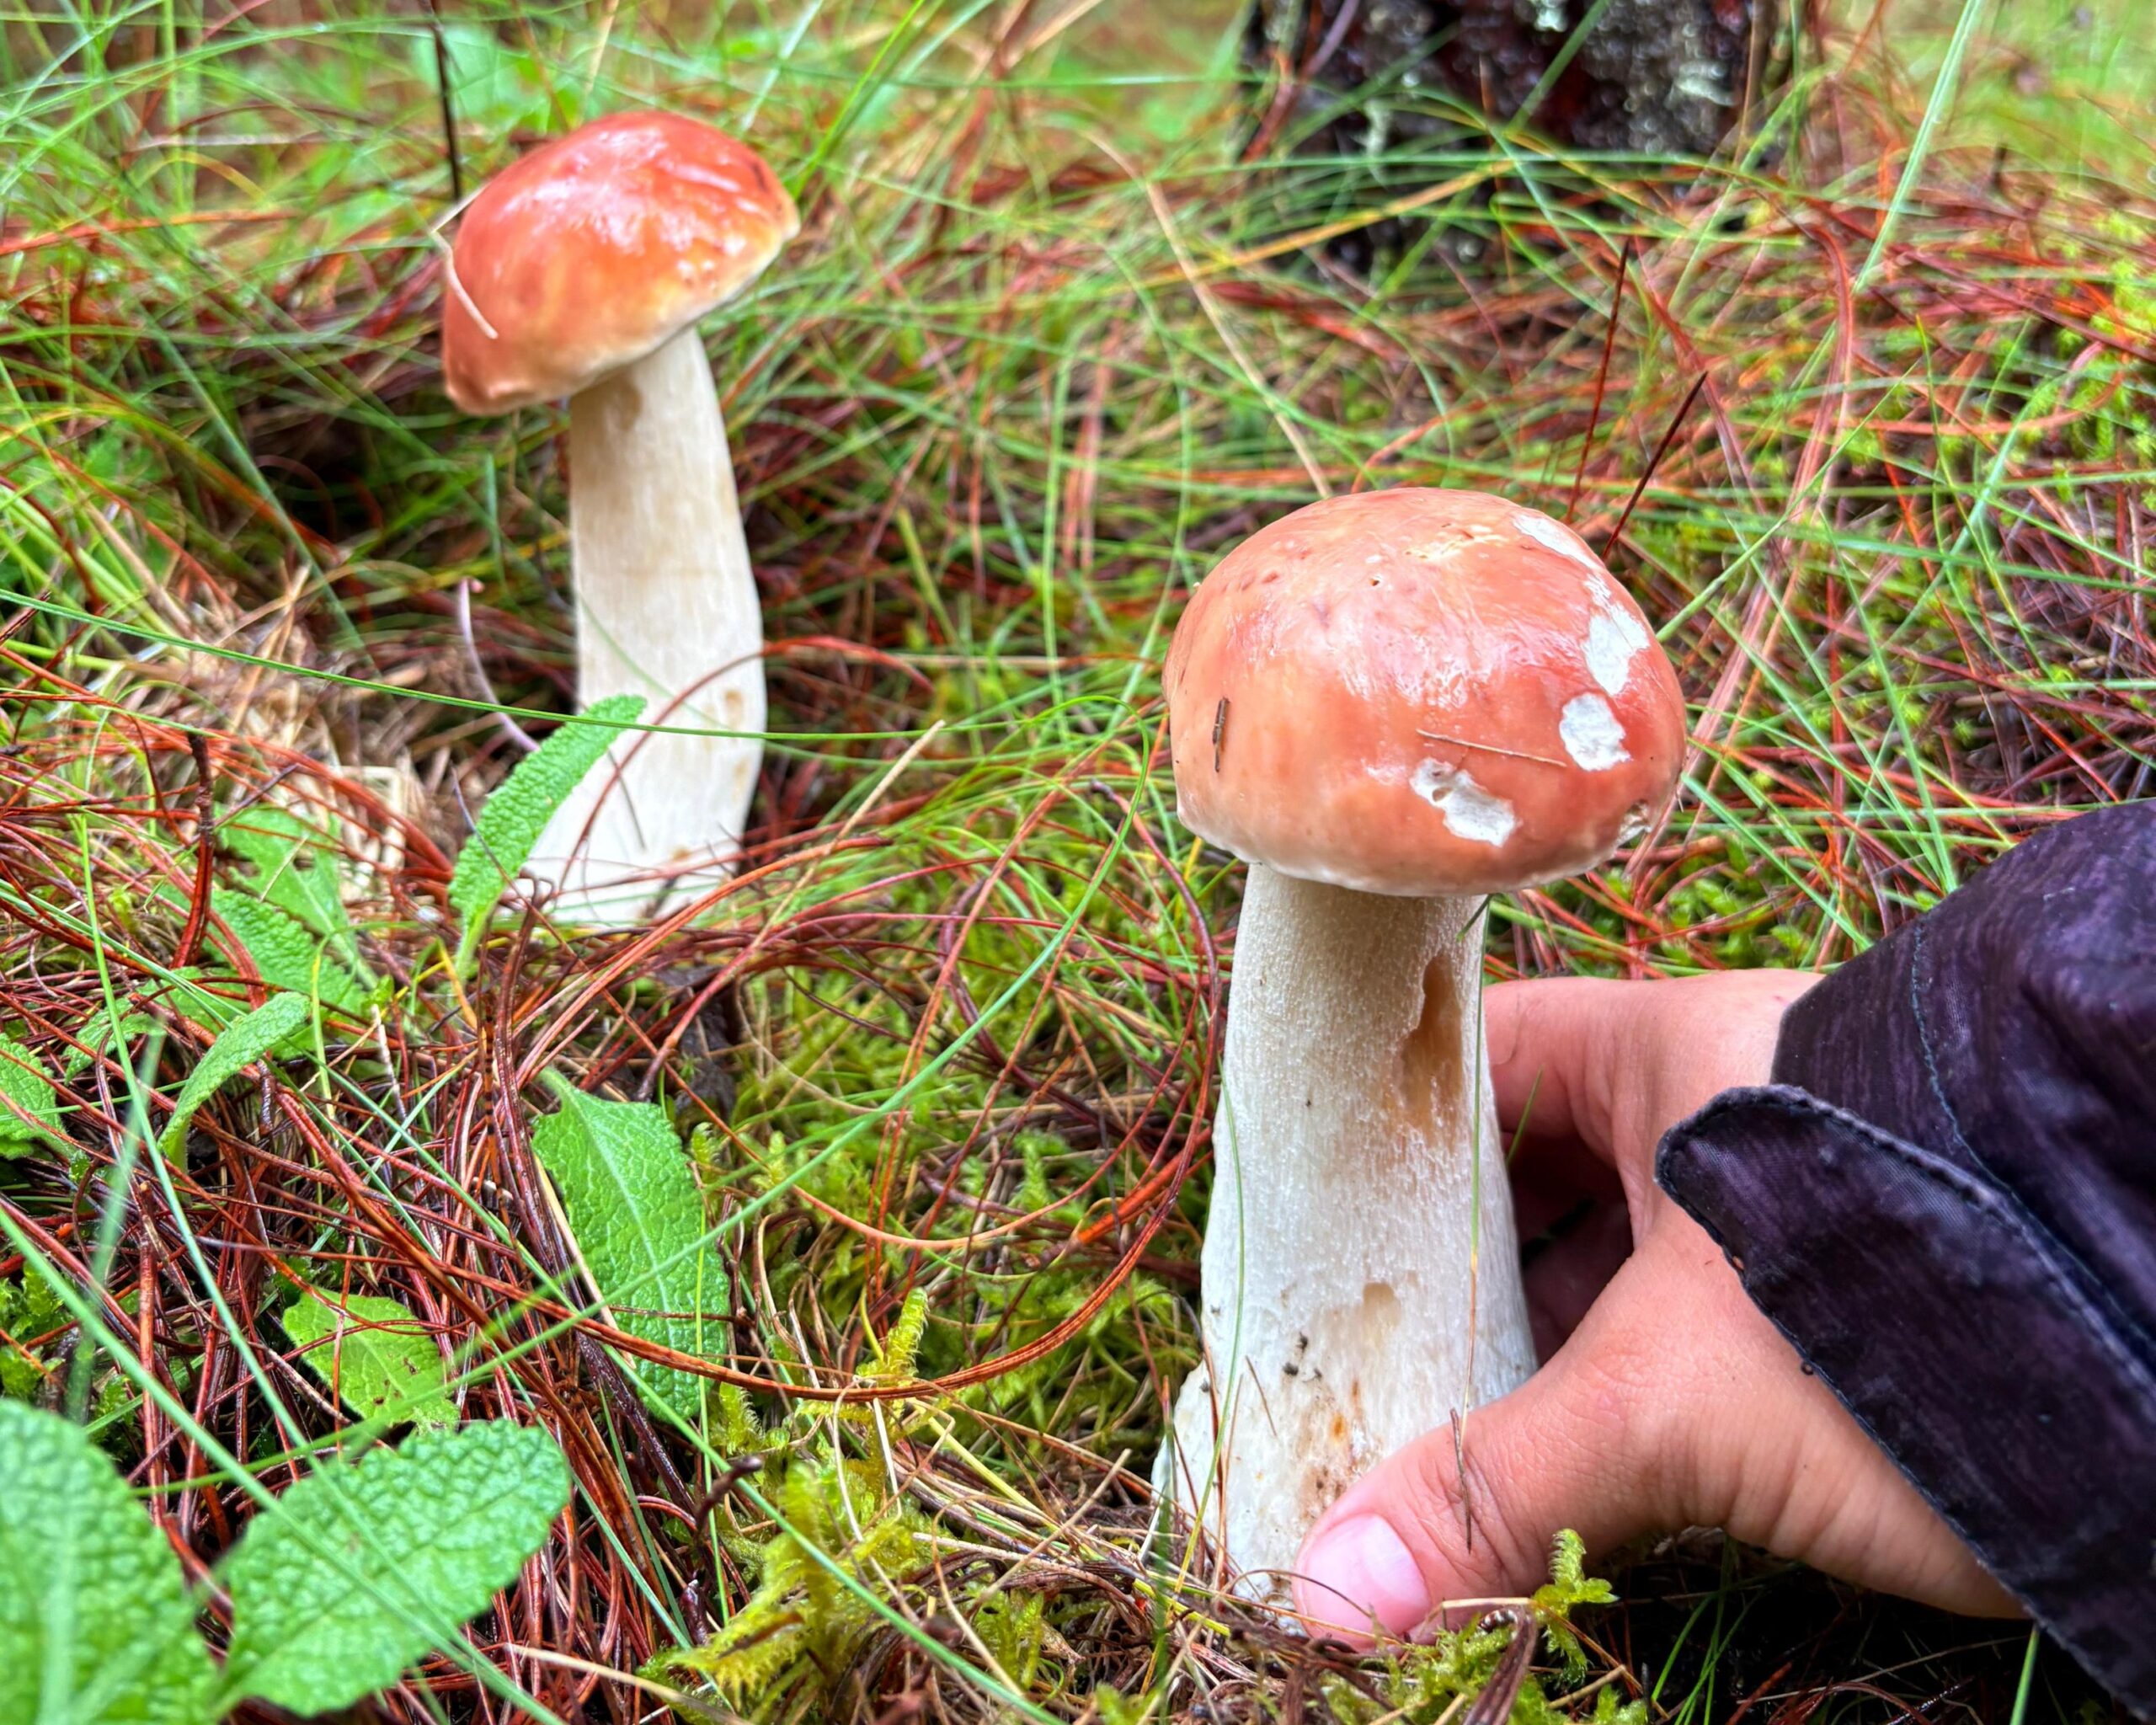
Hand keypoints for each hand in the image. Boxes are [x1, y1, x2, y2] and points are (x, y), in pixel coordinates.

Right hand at [1293, 972, 2016, 1640]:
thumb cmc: (1895, 1306)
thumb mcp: (1674, 1401)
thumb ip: (1494, 1488)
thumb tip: (1321, 1591)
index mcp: (1663, 1055)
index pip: (1475, 1061)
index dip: (1380, 1130)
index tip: (1304, 1221)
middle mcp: (1710, 1119)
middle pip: (1523, 1185)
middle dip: (1438, 1281)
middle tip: (1339, 1363)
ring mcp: (1767, 1221)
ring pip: (1598, 1276)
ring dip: (1517, 1360)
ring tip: (1408, 1438)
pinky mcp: (1818, 1317)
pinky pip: (1663, 1348)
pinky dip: (1598, 1408)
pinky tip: (1532, 1478)